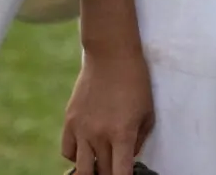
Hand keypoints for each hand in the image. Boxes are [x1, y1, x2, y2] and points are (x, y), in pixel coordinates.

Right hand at [62, 48, 154, 174]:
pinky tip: (85, 148)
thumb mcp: (148, 113)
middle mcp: (99, 135)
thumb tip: (129, 158)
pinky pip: (67, 151)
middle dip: (110, 174)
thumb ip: (139, 141)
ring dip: (92, 170)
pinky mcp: (70, 119)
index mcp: (122, 134)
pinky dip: (76, 155)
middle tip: (116, 166)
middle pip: (102, 174)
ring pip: (81, 169)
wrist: (111, 53)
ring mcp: (81, 128)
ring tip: (99, 163)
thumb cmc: (135, 81)